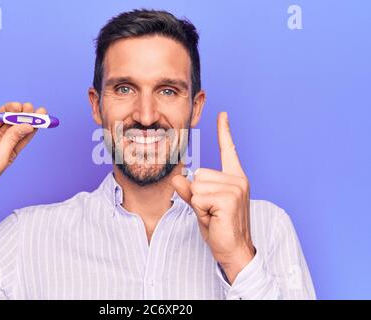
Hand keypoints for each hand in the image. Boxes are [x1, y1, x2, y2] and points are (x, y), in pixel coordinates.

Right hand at [0, 102, 45, 204]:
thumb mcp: (0, 159)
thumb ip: (12, 140)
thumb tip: (28, 125)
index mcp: (8, 150)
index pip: (23, 133)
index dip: (32, 122)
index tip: (41, 112)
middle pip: (11, 123)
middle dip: (20, 113)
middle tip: (27, 106)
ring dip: (5, 109)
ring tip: (13, 106)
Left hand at [171, 112, 254, 283]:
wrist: (234, 251)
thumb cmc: (219, 228)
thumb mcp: (201, 206)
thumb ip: (190, 191)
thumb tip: (178, 178)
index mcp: (234, 178)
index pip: (228, 150)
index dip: (224, 131)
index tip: (222, 114)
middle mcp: (237, 179)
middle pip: (199, 174)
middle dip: (198, 195)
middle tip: (212, 211)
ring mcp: (235, 188)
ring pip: (197, 186)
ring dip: (199, 203)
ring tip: (213, 215)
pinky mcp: (229, 199)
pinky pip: (199, 197)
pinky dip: (201, 210)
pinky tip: (214, 218)